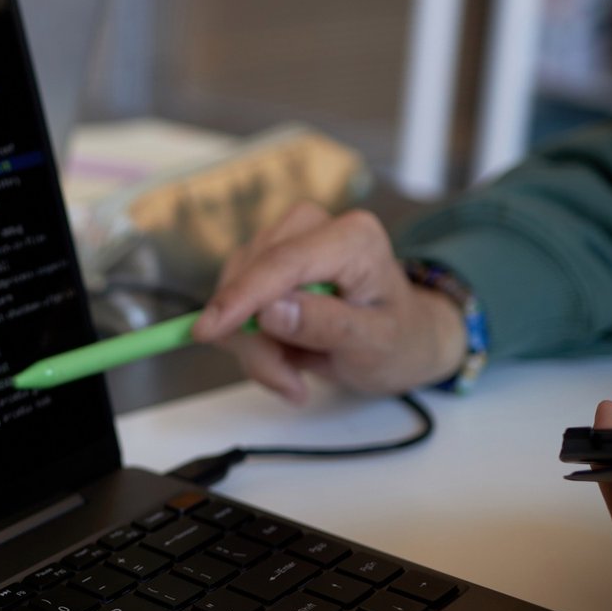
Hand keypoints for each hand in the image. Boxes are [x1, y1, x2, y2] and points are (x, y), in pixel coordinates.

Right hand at [191, 202, 465, 402]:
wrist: (403, 339)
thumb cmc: (397, 339)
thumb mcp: (375, 344)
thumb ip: (327, 325)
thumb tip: (270, 311)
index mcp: (352, 237)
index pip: (282, 262)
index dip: (241, 296)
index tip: (208, 331)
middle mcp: (312, 228)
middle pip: (251, 280)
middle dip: (258, 340)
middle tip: (290, 382)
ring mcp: (283, 244)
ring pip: (234, 295)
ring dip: (255, 346)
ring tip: (294, 372)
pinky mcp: (262, 265)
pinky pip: (233, 307)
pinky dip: (250, 342)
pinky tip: (284, 358)